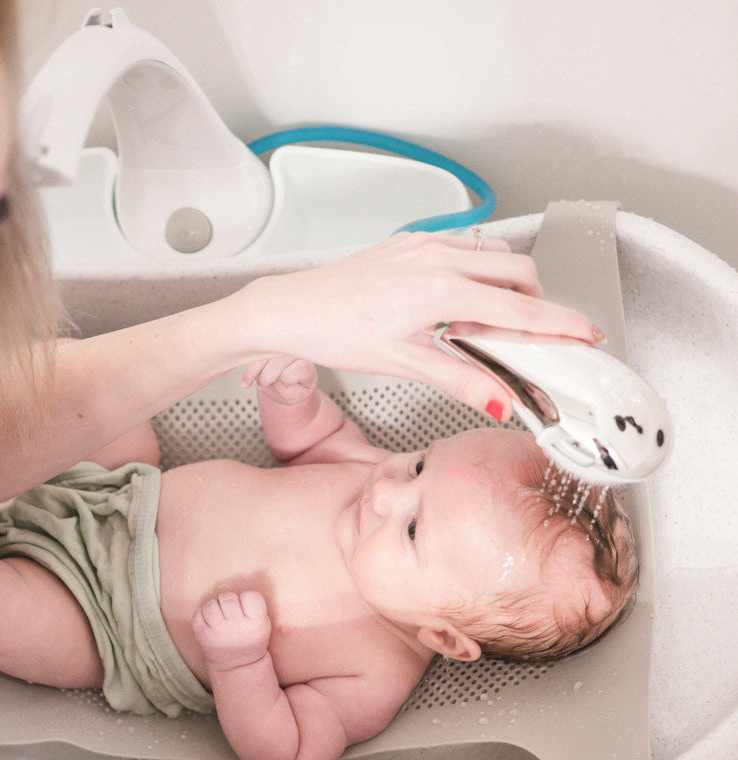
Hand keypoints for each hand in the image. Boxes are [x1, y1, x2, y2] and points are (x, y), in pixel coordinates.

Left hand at [191, 590, 271, 670]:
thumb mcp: (262, 624)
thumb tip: (238, 580)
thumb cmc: (250, 638)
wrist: (238, 666)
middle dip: (228, 601)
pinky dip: (200, 615)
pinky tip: (208, 621)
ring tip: (218, 615)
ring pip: (211, 605)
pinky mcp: (203, 637)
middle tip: (230, 611)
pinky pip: (197, 615)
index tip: (246, 607)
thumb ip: (253, 606)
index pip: (251, 595)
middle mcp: (237, 627)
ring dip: (213, 607)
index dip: (247, 598)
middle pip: (228, 598)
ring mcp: (219, 632)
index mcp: (256, 623)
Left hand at [245, 232, 603, 421]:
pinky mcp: (408, 242)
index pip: (520, 308)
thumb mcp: (403, 364)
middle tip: (529, 337)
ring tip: (483, 323)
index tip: (586, 332)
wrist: (290, 309)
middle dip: (535, 301)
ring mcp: (422, 245)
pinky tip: (454, 301)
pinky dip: (475, 270)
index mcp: (441, 289)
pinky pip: (461, 247)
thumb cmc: (335, 331)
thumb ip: (460, 380)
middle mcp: (437, 257)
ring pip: (490, 254)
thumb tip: (501, 401)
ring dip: (504, 283)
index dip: (560, 323)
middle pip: (517, 271)